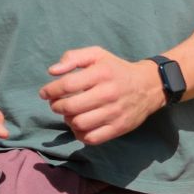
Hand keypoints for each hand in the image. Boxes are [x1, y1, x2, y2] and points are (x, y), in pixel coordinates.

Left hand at [38, 46, 163, 145]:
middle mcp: (108, 93)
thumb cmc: (116, 69)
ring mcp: (114, 113)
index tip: (44, 93)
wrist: (148, 85)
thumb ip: (73, 57)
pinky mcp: (119, 128)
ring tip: (69, 114)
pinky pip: (91, 138)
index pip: (68, 85)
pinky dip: (80, 134)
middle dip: (57, 106)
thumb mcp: (97, 54)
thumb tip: (52, 71)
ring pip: (79, 123)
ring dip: (68, 120)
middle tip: (56, 104)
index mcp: (101, 73)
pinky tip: (79, 125)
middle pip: (71, 106)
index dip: (51, 90)